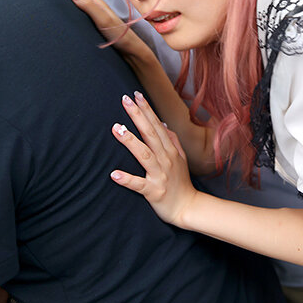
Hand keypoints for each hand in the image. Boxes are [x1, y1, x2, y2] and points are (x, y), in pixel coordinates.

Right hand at [59, 0, 151, 58]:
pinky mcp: (94, 28)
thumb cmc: (120, 36)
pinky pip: (80, 17)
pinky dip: (71, 16)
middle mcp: (96, 9)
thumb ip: (88, 6)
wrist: (130, 52)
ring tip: (54, 8)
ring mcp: (95, 18)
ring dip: (67, 4)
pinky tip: (64, 23)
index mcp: (98, 3)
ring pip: (79, 6)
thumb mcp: (103, 19)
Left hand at [110, 92, 197, 226]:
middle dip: (138, 116)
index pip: (157, 125)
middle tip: (125, 100)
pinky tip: (114, 174)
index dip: (147, 109)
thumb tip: (162, 122)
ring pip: (144, 155)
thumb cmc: (181, 182)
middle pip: (150, 134)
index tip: (136, 94)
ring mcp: (160, 175)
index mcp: (170, 150)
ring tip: (116, 128)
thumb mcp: (180, 158)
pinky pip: (139, 185)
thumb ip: (172, 140)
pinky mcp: (154, 192)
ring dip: (130, 141)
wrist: (188, 208)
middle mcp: (166, 159)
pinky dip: (127, 179)